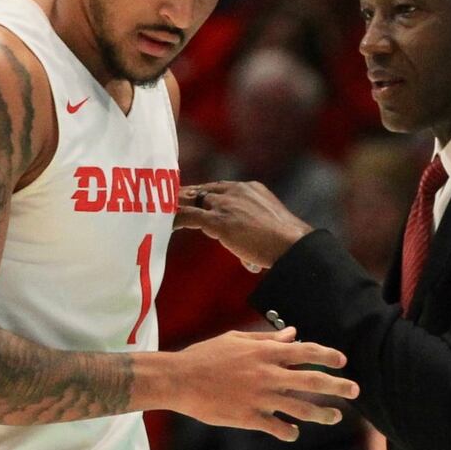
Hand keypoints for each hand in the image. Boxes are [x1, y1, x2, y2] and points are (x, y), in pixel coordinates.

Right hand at [168, 327, 358, 440]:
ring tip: (335, 417)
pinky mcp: (248, 417)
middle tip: (355, 390)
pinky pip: (276, 427)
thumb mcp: (237, 340)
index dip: (326, 355)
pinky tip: (294, 432)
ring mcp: (259, 398)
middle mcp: (267, 375)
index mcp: (265, 353)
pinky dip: (288, 431)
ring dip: (321, 413)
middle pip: (311, 381)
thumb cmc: (206, 355)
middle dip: (337, 385)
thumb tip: (292, 333)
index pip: (304, 351)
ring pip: (300, 408)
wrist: (179, 379)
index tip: (343, 360)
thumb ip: (267, 339)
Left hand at [175, 181, 314, 269]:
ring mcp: (226, 204)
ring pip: (191, 200)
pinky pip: (188, 216)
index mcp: (250, 189)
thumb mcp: (270, 230)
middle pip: (202, 190)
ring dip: (175, 206)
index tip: (191, 201)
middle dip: (185, 197)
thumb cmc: (286, 244)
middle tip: (167, 202)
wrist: (292, 245)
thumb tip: (249, 261)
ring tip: (159, 211)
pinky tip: (162, 224)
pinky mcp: (219, 220)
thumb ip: (255, 237)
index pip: (219, 188)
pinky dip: (174, 219)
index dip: (203, 196)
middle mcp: (236, 190)